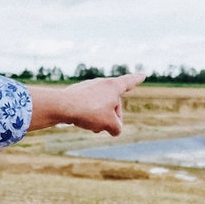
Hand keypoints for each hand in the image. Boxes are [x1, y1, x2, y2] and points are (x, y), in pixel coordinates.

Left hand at [28, 72, 144, 134]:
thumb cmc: (89, 111)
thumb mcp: (110, 124)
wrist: (61, 106)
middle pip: (113, 104)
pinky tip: (79, 121)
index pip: (129, 82)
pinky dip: (87, 116)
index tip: (143, 74)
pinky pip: (87, 107)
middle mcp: (101, 83)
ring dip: (99, 119)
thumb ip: (117, 127)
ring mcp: (88, 88)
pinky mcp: (76, 94)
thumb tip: (114, 129)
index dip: (136, 80)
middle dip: (112, 118)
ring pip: (100, 108)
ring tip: (90, 125)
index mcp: (113, 86)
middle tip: (105, 128)